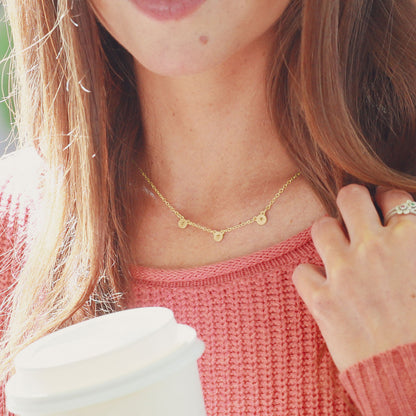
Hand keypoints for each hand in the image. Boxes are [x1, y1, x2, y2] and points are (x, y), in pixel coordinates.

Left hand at [292, 184, 415, 371]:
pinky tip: (321, 284)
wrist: (413, 379)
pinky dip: (309, 276)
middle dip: (352, 200)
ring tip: (337, 248)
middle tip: (355, 216)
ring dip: (329, 235)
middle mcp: (374, 249)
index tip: (383, 211)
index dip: (386, 201)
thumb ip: (413, 246)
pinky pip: (301, 271)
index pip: (391, 195)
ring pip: (321, 227)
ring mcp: (344, 273)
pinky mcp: (322, 300)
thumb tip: (403, 231)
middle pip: (350, 196)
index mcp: (410, 239)